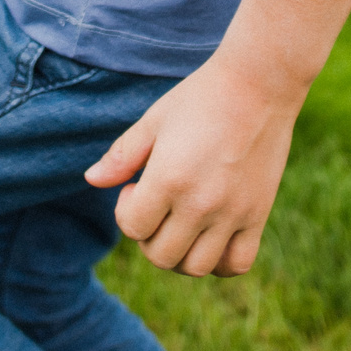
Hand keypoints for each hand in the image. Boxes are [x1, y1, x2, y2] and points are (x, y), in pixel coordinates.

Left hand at [84, 60, 298, 277]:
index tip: (138, 185)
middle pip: (161, 256)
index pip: (132, 227)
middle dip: (148, 236)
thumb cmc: (201, 96)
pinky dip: (220, 262)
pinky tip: (211, 237)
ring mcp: (233, 212)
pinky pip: (237, 263)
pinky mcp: (258, 214)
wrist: (260, 83)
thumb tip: (91, 179)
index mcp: (169, 178)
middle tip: (157, 206)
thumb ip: (122, 155)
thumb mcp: (155, 120)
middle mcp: (200, 203)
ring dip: (180, 254)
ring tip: (181, 224)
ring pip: (196, 267)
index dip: (127, 209)